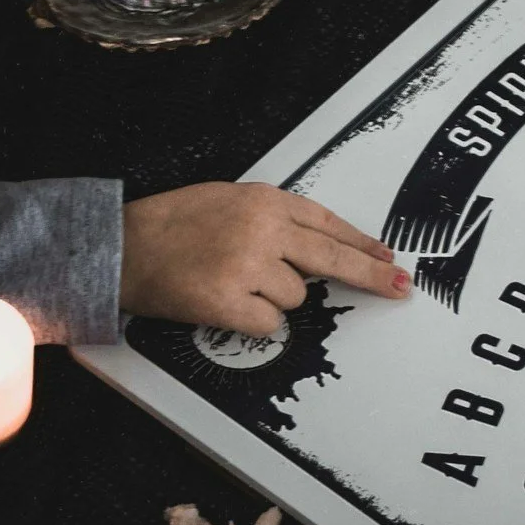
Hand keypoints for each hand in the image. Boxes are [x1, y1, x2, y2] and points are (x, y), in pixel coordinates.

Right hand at [121, 182, 411, 336]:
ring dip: (273, 297)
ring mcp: (249, 266)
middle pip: (333, 259)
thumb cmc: (174, 223)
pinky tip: (225, 301)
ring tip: (230, 279)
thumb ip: (275, 219)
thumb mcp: (232, 200)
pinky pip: (269, 323)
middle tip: (400, 288)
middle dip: (372, 276)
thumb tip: (318, 250)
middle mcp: (264, 229)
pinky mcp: (231, 302)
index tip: (389, 258)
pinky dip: (252, 320)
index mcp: (267, 200)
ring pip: (295, 297)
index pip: (329, 225)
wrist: (123, 245)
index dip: (362, 244)